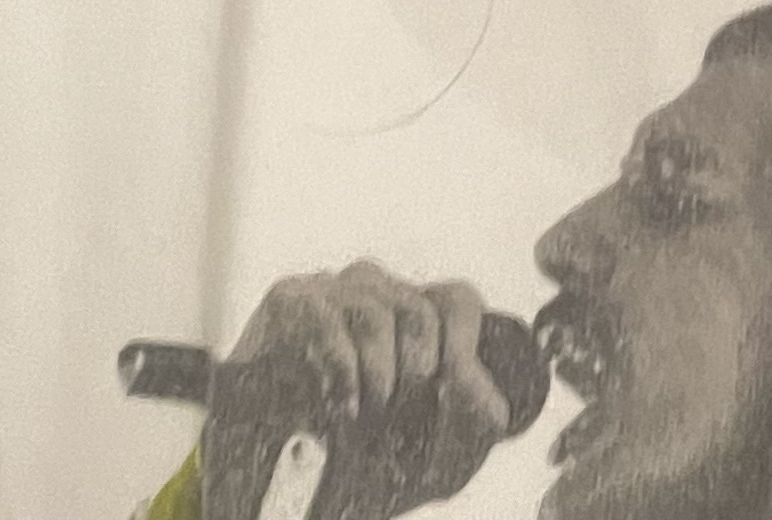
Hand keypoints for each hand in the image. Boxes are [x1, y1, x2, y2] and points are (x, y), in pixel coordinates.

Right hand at [198, 267, 520, 519]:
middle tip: (400, 419)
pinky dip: (343, 372)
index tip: (459, 390)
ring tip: (366, 419)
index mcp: (413, 316)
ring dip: (379, 380)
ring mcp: (332, 290)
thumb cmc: (355, 461)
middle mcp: (376, 292)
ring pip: (378, 313)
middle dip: (418, 377)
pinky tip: (342, 407)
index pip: (457, 302)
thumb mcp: (424, 457)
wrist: (272, 482)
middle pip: (421, 309)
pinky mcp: (290, 300)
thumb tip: (498, 412)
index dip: (466, 345)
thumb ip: (467, 429)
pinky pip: (329, 323)